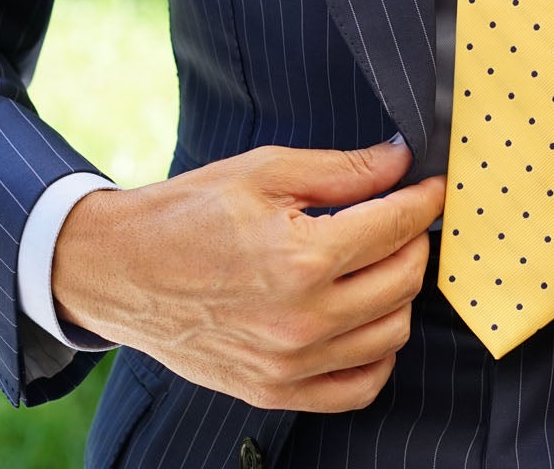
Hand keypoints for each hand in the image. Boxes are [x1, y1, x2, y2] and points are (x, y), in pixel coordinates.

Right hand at [52, 139, 444, 411]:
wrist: (119, 271)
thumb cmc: (187, 215)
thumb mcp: (264, 172)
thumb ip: (342, 170)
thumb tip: (401, 161)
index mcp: (302, 258)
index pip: (396, 226)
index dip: (425, 200)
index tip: (434, 187)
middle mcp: (302, 319)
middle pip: (404, 280)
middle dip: (415, 241)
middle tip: (403, 219)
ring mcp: (290, 364)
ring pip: (392, 332)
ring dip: (400, 293)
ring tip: (380, 263)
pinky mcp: (274, 392)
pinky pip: (359, 387)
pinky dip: (378, 356)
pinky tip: (367, 320)